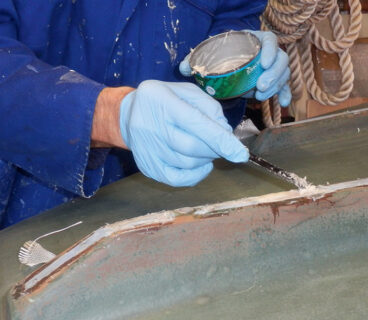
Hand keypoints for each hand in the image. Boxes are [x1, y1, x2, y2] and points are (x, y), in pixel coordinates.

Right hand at [119, 80, 248, 186]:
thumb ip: (209, 107)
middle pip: (192, 147)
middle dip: (215, 148)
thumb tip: (225, 132)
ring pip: (187, 164)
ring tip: (205, 147)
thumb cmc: (164, 101)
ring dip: (206, 158)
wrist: (128, 115)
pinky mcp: (147, 167)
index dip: (221, 140)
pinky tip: (200, 164)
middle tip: (219, 142)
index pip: (195, 123)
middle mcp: (150, 126)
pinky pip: (178, 179)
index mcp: (162, 101)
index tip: (240, 153)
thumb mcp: (186, 91)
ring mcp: (146, 149)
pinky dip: (196, 175)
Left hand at [179, 30, 291, 106]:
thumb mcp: (207, 55)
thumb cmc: (219, 57)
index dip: (270, 50)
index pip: (269, 40)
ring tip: (261, 97)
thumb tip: (182, 68)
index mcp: (254, 39)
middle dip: (274, 74)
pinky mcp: (274, 80)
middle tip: (261, 87)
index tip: (265, 63)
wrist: (226, 65)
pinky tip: (283, 104)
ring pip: (283, 73)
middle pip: (281, 59)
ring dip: (276, 86)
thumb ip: (195, 60)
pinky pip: (284, 87)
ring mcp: (272, 67)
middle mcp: (267, 52)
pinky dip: (284, 94)